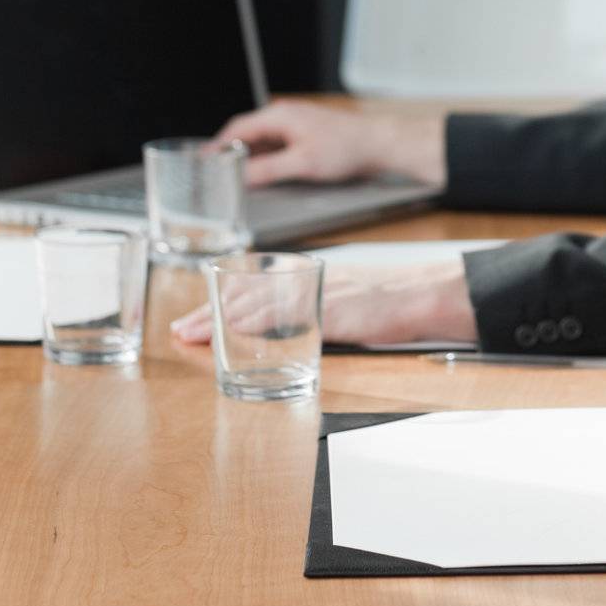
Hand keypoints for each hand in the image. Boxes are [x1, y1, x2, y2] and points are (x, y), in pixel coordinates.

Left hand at [170, 260, 475, 346]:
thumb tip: (287, 331)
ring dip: (220, 316)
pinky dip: (253, 321)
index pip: (255, 283)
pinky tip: (234, 329)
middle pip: (247, 290)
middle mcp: (306, 276)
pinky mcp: (327, 306)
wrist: (423, 293)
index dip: (222, 298)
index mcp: (309, 273)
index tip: (197, 314)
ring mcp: (315, 290)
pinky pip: (282, 312)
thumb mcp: (344, 298)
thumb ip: (314, 307)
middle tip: (182, 328)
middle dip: (210, 309)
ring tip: (192, 332)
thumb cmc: (390, 300)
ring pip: (256, 299)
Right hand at [213, 100, 385, 186]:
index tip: (202, 161)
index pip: (237, 128)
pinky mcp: (303, 133)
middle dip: (230, 152)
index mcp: (280, 115)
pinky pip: (275, 143)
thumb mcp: (303, 163)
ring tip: (234, 177)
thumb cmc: (345, 148)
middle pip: (247, 133)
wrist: (376, 143)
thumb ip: (269, 170)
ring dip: (248, 156)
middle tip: (215, 174)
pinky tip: (261, 172)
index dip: (217, 146)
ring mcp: (294, 123)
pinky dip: (264, 157)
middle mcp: (284, 115)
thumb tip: (241, 177)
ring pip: (261, 139)